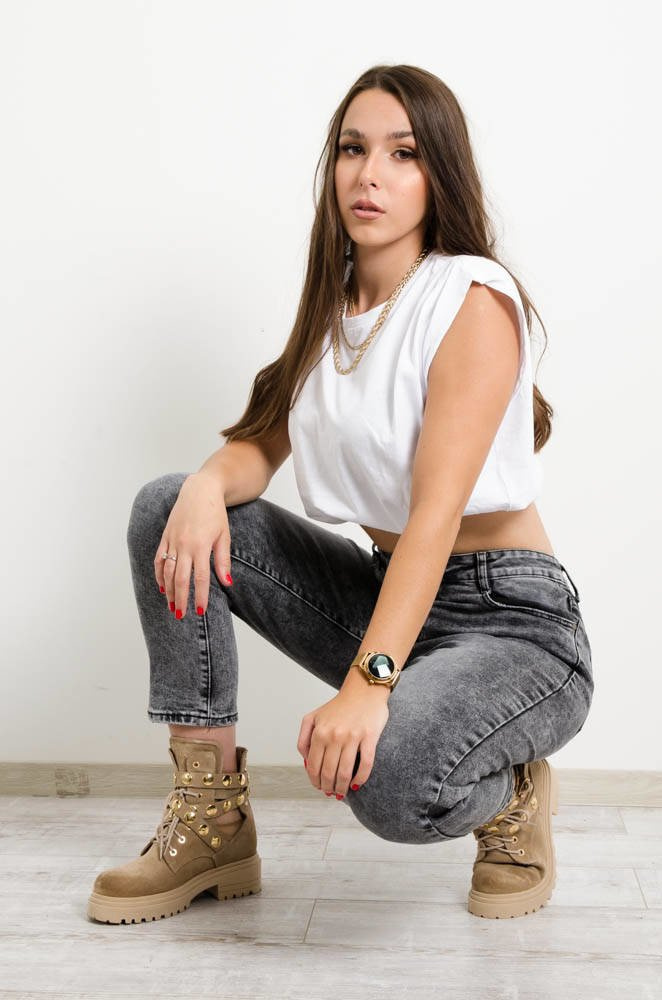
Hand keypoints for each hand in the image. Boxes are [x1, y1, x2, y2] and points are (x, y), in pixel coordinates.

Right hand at [154, 472, 232, 618]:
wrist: (200, 489)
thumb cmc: (215, 512)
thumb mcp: (224, 535)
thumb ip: (223, 560)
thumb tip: (227, 583)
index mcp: (200, 546)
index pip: (199, 578)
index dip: (199, 596)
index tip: (199, 611)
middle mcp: (183, 545)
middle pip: (179, 578)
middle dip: (180, 599)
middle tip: (180, 615)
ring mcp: (172, 541)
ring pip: (166, 571)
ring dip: (168, 591)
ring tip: (171, 606)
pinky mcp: (165, 536)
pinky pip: (158, 559)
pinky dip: (158, 574)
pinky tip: (162, 587)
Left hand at [297, 685, 388, 796]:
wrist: (363, 690)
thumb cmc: (339, 705)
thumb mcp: (313, 717)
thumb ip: (304, 738)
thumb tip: (306, 761)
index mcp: (319, 732)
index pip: (313, 766)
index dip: (315, 780)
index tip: (318, 786)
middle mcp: (334, 735)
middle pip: (328, 772)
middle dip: (328, 787)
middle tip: (330, 792)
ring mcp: (352, 737)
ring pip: (345, 772)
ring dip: (342, 787)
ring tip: (342, 791)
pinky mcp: (369, 737)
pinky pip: (365, 764)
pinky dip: (360, 778)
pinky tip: (357, 783)